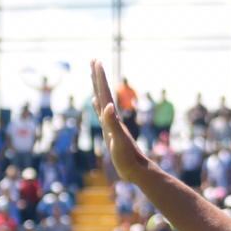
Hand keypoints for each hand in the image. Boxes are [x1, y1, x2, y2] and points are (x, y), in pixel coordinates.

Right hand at [89, 60, 150, 183]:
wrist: (136, 170)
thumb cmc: (127, 158)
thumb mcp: (119, 140)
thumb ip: (112, 123)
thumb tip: (108, 106)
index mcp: (112, 118)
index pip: (104, 92)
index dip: (99, 77)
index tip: (95, 60)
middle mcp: (112, 118)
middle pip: (103, 92)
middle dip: (98, 77)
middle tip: (93, 60)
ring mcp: (111, 124)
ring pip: (103, 101)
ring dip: (98, 88)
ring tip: (94, 76)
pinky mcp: (111, 132)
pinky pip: (102, 115)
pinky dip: (98, 106)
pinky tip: (97, 103)